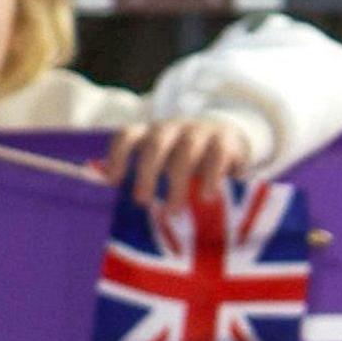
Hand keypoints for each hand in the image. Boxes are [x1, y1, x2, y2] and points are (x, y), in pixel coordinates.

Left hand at [105, 114, 256, 213]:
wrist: (229, 138)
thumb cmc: (185, 160)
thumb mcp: (163, 162)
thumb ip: (145, 178)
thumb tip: (112, 202)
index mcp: (152, 134)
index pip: (129, 135)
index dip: (118, 156)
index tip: (113, 181)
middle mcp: (174, 129)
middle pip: (156, 144)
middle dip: (147, 173)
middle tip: (142, 202)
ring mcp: (201, 132)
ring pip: (186, 151)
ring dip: (178, 183)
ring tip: (173, 211)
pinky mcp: (226, 140)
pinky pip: (218, 154)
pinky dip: (211, 176)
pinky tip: (207, 196)